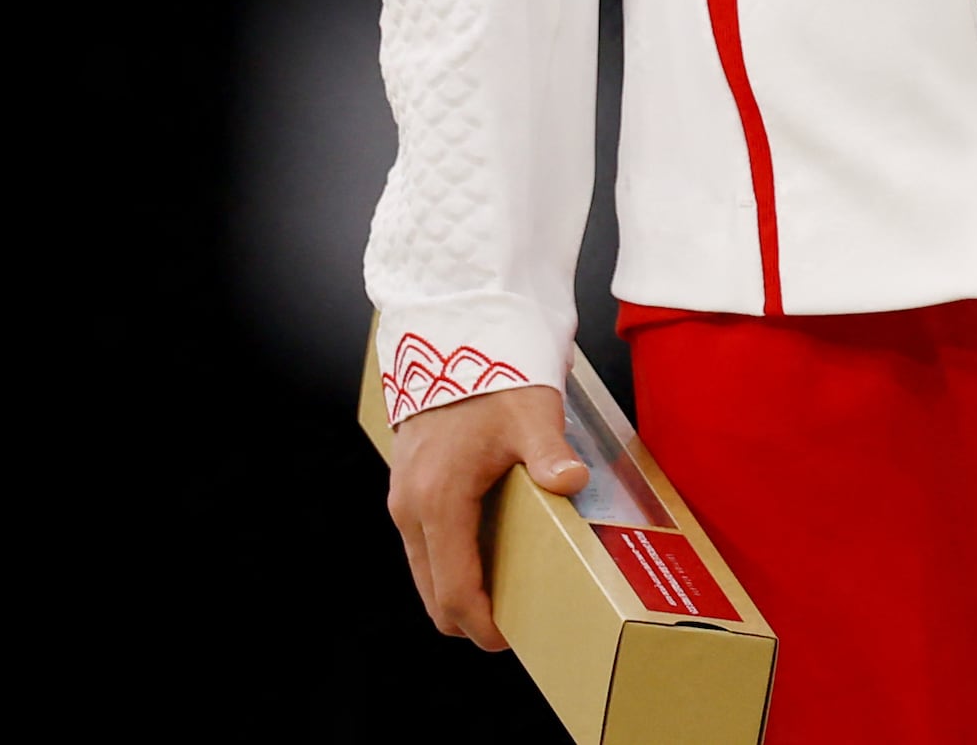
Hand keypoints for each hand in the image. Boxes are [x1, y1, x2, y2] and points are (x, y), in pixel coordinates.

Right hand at [388, 383, 584, 650]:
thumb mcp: (532, 413)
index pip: (454, 588)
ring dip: (459, 590)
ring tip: (510, 591)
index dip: (481, 622)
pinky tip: (490, 554)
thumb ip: (549, 453)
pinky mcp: (408, 488)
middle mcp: (411, 508)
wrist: (453, 337)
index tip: (509, 638)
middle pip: (433, 591)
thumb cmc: (494, 373)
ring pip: (425, 570)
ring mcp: (404, 499)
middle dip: (470, 615)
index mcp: (439, 500)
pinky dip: (450, 563)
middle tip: (517, 622)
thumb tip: (572, 482)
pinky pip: (425, 545)